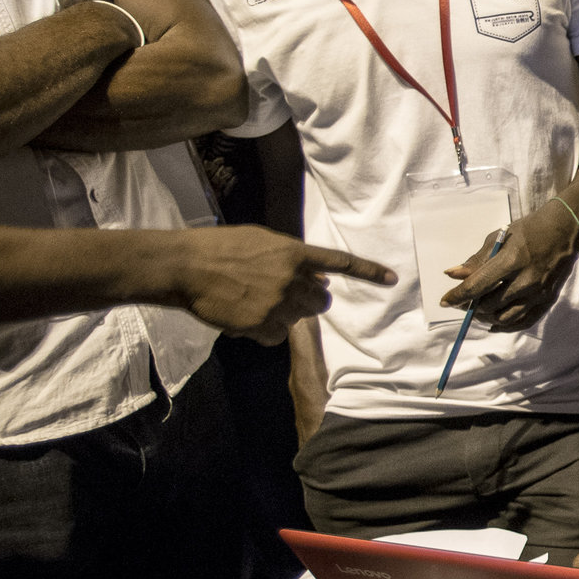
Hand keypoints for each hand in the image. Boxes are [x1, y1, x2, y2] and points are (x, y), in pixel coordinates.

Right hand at [167, 226, 394, 344]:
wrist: (186, 266)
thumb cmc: (221, 248)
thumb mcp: (262, 242)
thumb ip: (293, 258)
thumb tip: (320, 279)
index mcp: (294, 253)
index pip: (340, 262)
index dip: (368, 272)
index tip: (393, 279)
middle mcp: (292, 279)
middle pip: (321, 302)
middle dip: (309, 301)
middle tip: (282, 294)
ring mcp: (279, 303)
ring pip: (298, 320)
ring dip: (282, 315)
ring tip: (251, 300)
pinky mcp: (263, 325)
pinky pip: (277, 336)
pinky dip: (264, 331)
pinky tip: (243, 316)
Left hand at [442, 198, 578, 330]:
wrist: (565, 231)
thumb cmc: (529, 231)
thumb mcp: (500, 239)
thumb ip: (477, 260)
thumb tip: (453, 275)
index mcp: (512, 261)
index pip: (478, 285)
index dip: (458, 296)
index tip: (445, 301)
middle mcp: (527, 280)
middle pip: (490, 304)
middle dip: (472, 306)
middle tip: (463, 303)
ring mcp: (539, 293)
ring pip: (505, 317)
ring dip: (487, 317)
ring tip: (479, 311)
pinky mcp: (548, 300)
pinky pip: (525, 322)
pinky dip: (507, 327)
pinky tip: (495, 325)